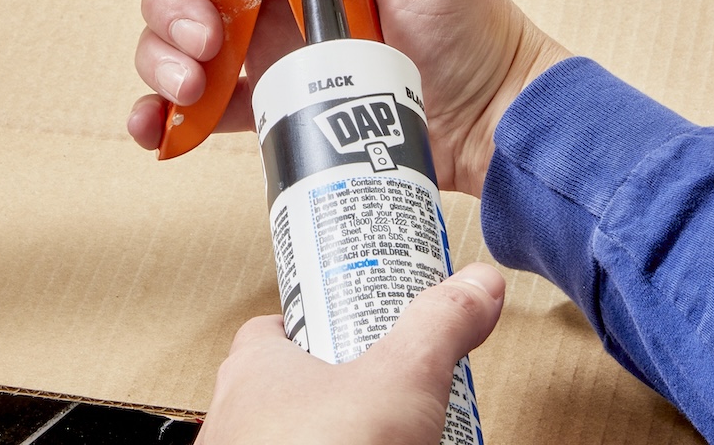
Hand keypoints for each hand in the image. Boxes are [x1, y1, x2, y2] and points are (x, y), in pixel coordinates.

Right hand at [129, 0, 568, 195]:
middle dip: (171, 0)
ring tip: (194, 83)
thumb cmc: (466, 18)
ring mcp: (262, 37)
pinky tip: (160, 123)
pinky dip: (166, 112)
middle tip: (204, 35)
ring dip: (163, 54)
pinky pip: (198, 99)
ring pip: (175, 32)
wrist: (483, 114)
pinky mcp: (263, 94)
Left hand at [194, 263, 504, 444]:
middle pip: (282, 387)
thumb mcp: (402, 377)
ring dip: (328, 435)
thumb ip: (439, 326)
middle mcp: (236, 415)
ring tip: (379, 439)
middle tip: (379, 392)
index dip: (311, 325)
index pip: (272, 329)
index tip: (348, 327)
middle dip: (331, 391)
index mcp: (254, 367)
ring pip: (285, 435)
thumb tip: (477, 284)